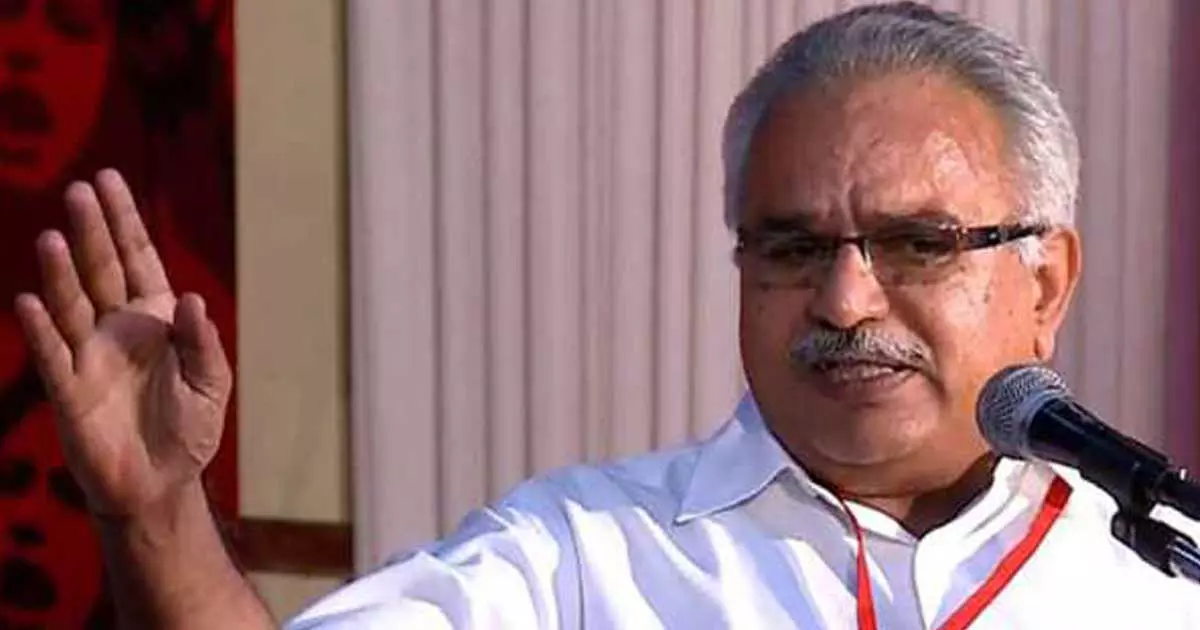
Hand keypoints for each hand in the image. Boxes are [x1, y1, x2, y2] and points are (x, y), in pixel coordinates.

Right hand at [14, 169, 231, 518]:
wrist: (161, 482)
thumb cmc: (189, 429)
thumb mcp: (211, 383)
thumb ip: (203, 342)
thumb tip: (193, 300)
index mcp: (157, 317)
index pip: (138, 258)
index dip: (124, 221)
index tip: (108, 179)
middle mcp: (118, 327)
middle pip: (101, 269)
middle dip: (91, 231)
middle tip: (79, 190)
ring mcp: (90, 354)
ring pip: (72, 303)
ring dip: (61, 272)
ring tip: (52, 236)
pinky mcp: (69, 389)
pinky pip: (53, 354)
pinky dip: (42, 329)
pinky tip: (29, 301)